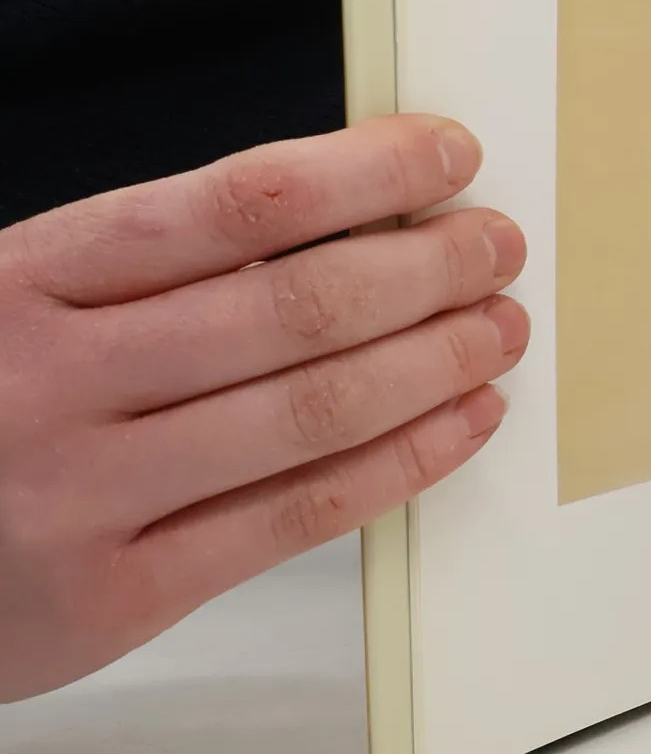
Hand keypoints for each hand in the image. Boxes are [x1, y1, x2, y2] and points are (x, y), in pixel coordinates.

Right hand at [0, 116, 524, 701]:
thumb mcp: (16, 297)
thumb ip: (152, 264)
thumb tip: (351, 213)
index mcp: (25, 277)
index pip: (238, 203)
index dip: (365, 171)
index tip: (450, 155)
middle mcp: (52, 379)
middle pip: (295, 306)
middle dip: (426, 268)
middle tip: (499, 246)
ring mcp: (81, 496)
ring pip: (311, 410)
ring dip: (435, 360)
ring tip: (499, 328)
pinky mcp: (112, 599)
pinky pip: (296, 516)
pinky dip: (402, 462)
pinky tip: (464, 422)